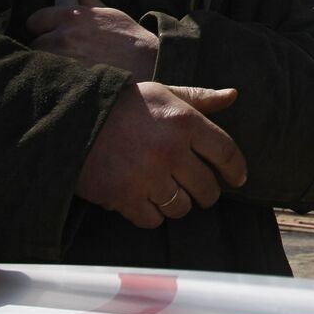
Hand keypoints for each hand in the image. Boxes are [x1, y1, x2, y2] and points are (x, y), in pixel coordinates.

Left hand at [28, 0, 157, 79]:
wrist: (147, 64)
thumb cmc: (129, 39)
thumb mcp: (110, 13)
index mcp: (72, 16)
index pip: (35, 20)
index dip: (41, 28)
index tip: (47, 33)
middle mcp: (64, 36)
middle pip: (35, 44)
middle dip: (45, 49)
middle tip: (61, 54)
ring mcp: (64, 60)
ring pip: (41, 63)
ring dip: (50, 65)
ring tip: (67, 68)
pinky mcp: (68, 79)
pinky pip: (51, 79)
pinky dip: (57, 80)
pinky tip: (70, 80)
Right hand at [76, 82, 246, 227]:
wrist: (75, 118)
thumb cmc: (124, 105)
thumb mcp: (164, 93)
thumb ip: (200, 98)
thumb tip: (232, 95)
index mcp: (185, 123)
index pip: (226, 152)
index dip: (236, 169)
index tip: (238, 178)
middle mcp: (171, 151)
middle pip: (207, 187)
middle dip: (207, 192)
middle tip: (199, 189)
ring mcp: (148, 177)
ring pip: (181, 207)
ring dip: (178, 203)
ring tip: (170, 193)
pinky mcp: (124, 197)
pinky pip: (152, 220)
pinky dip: (152, 214)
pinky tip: (146, 201)